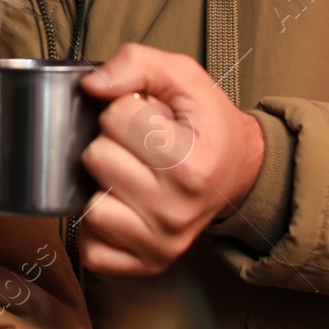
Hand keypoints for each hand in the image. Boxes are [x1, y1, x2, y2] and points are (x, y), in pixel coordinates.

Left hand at [77, 43, 265, 275]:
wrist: (238, 170)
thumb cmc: (207, 124)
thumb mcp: (183, 77)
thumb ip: (136, 63)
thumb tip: (91, 85)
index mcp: (190, 163)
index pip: (116, 118)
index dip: (127, 109)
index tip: (151, 118)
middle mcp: (176, 211)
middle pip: (96, 159)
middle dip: (112, 143)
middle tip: (142, 147)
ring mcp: (162, 243)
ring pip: (90, 206)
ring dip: (104, 185)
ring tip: (133, 175)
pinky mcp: (147, 264)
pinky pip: (92, 250)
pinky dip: (101, 226)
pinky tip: (124, 205)